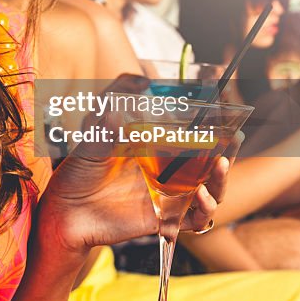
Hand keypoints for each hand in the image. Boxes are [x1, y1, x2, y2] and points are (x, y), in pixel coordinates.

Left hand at [37, 75, 239, 255]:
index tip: (221, 101)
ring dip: (221, 176)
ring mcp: (168, 193)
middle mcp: (168, 168)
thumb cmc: (80, 169)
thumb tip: (139, 83)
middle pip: (210, 157)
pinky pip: (195, 218)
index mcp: (157, 143)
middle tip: (234, 133)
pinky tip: (201, 195)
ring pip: (210, 186)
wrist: (65, 212)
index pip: (193, 128)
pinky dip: (204, 208)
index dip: (211, 117)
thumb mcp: (93, 128)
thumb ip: (113, 104)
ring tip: (221, 162)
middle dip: (228, 145)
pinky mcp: (165, 217)